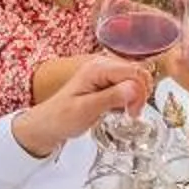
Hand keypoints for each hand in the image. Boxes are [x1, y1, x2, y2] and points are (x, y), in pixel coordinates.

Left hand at [14, 54, 149, 155]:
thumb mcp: (86, 110)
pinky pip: (128, 85)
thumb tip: (134, 88)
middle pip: (137, 73)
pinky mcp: (106, 81)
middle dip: (139, 94)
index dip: (139, 92)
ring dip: (135, 97)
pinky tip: (118, 109)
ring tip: (124, 112)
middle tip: (130, 113)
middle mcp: (102, 65)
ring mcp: (105, 72)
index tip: (132, 111)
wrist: (48, 124)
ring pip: (135, 79)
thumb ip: (111, 97)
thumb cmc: (62, 117)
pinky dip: (128, 98)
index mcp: (97, 68)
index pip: (134, 72)